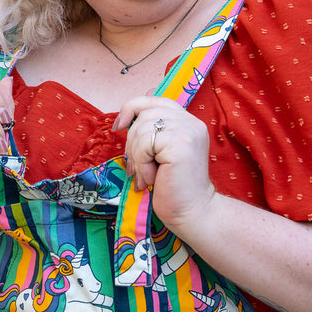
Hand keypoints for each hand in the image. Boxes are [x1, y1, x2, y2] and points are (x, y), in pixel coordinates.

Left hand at [112, 96, 214, 228]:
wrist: (192, 212)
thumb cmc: (173, 187)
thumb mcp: (161, 153)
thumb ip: (152, 131)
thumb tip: (127, 114)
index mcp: (188, 122)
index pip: (155, 99)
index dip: (131, 108)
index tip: (118, 126)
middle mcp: (191, 122)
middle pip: (144, 112)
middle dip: (131, 140)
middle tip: (136, 166)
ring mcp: (188, 131)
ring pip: (142, 129)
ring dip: (137, 156)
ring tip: (145, 175)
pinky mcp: (180, 145)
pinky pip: (145, 144)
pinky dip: (142, 164)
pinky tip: (152, 178)